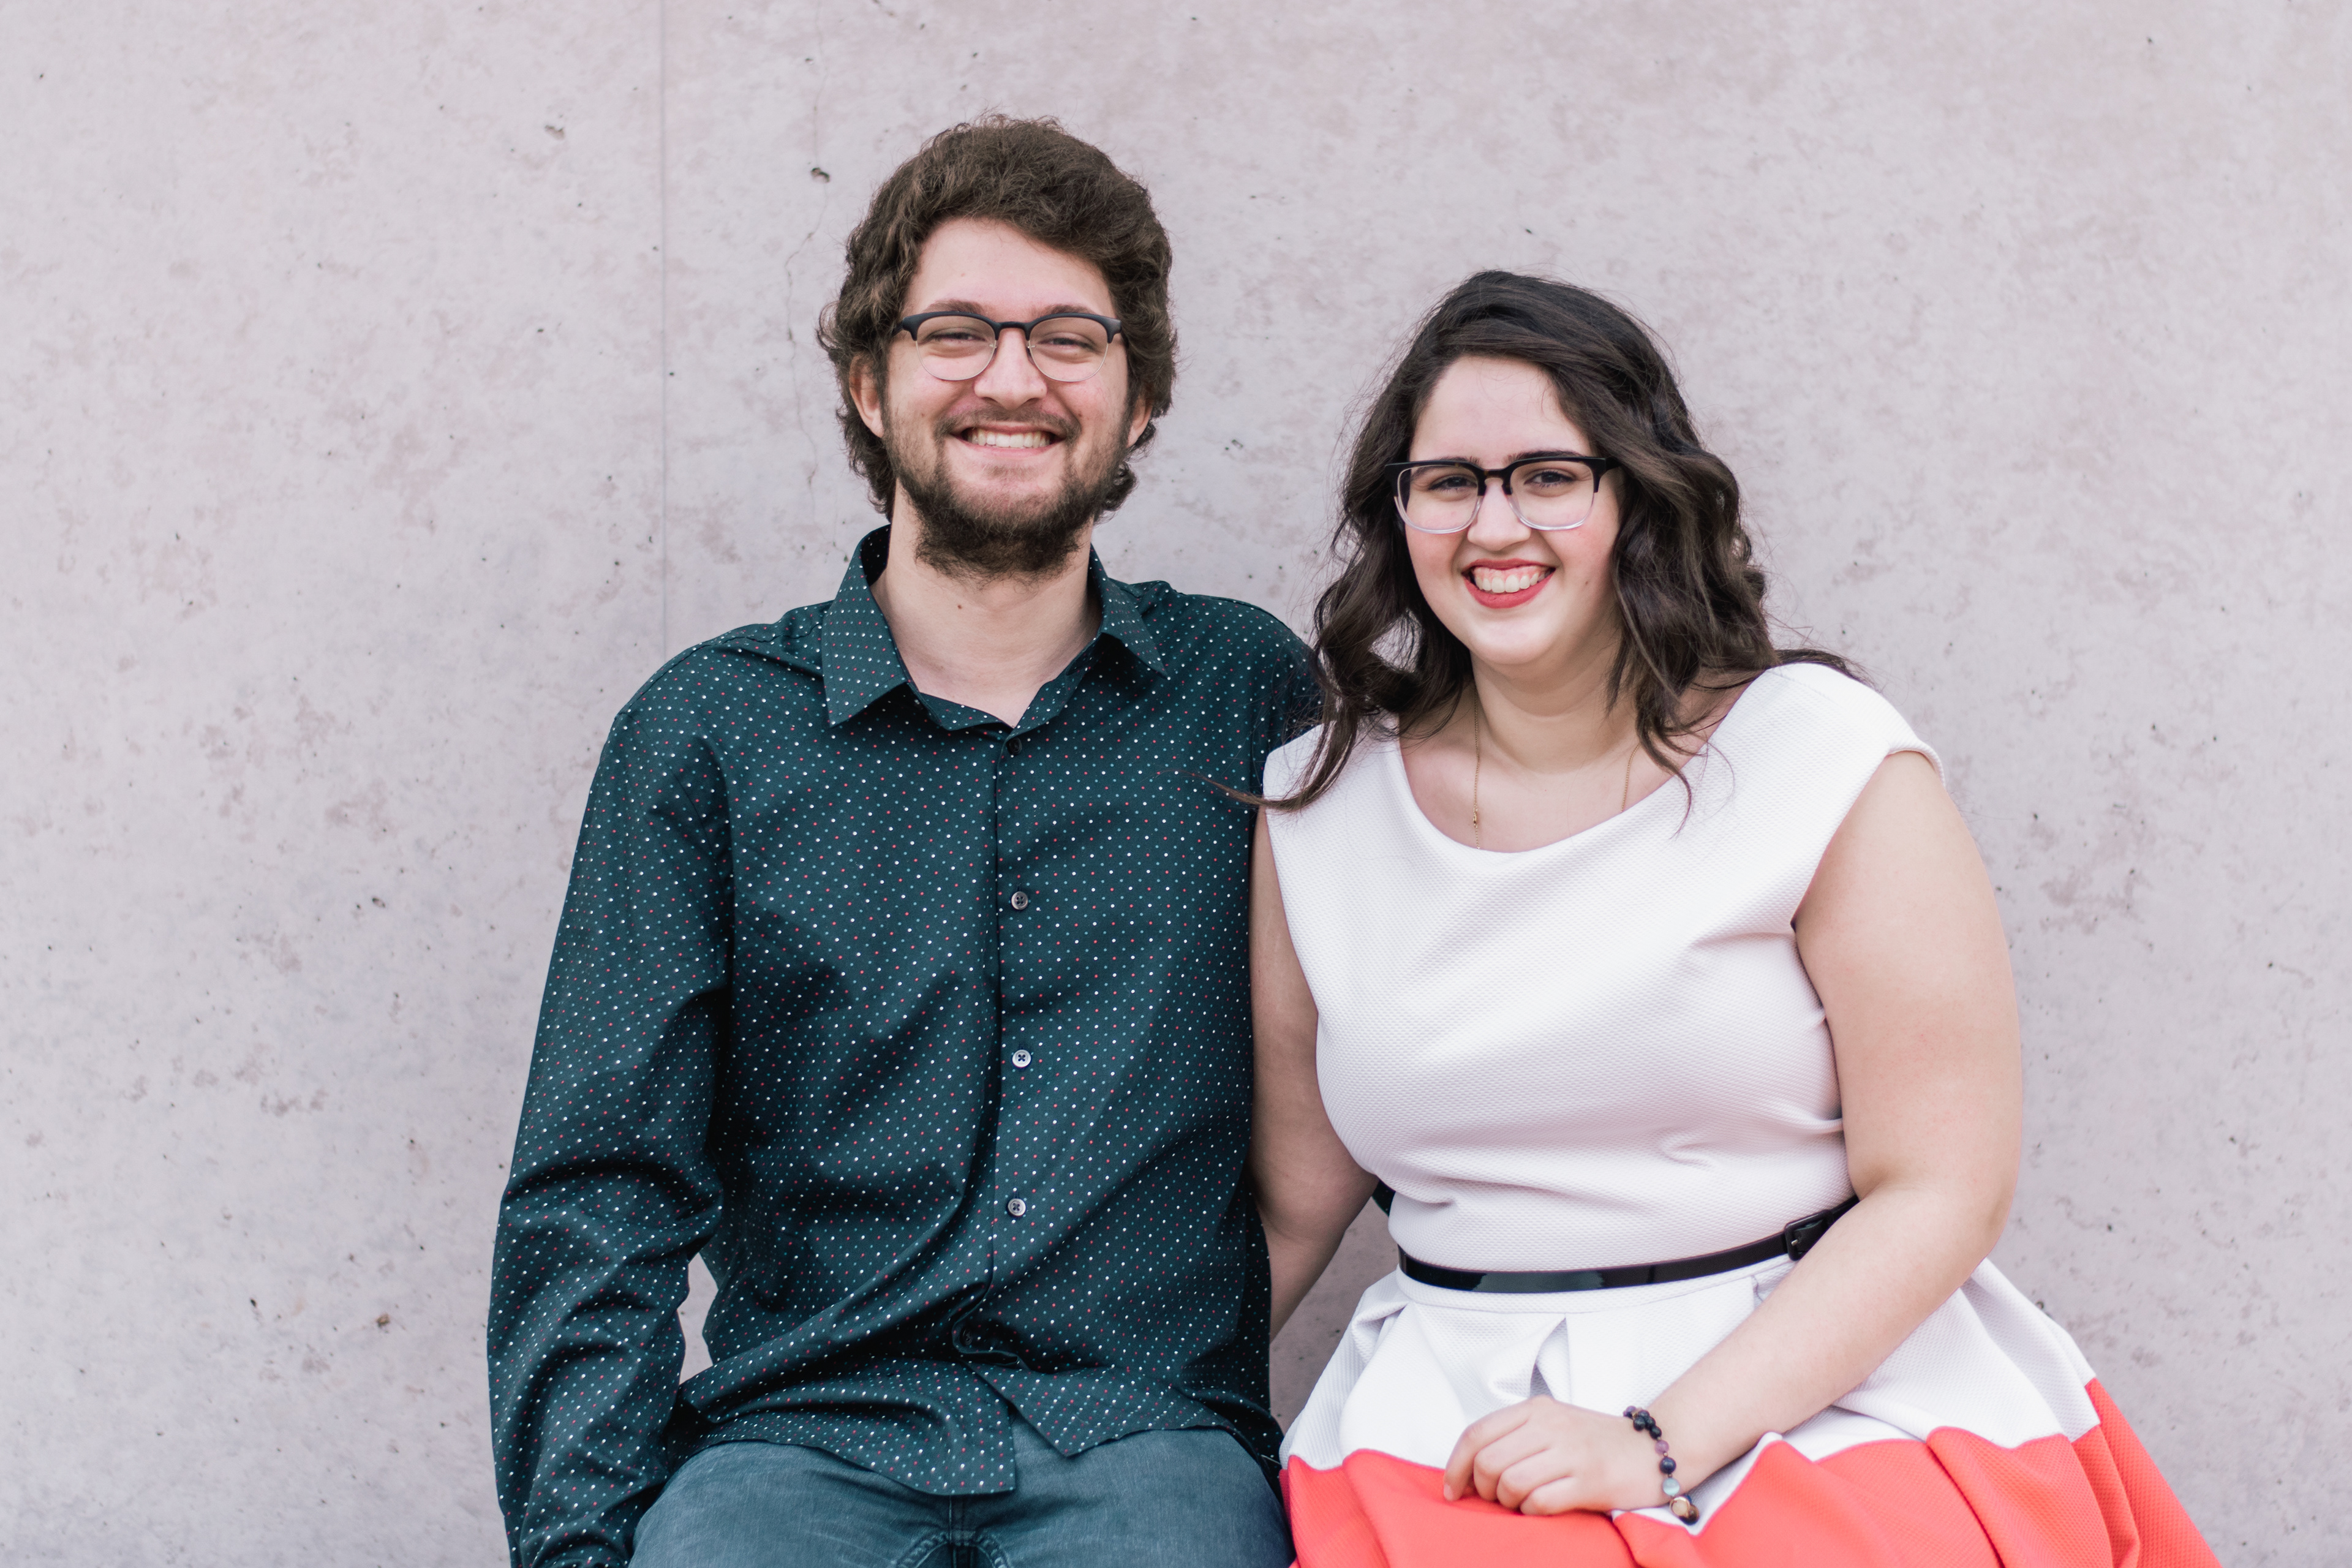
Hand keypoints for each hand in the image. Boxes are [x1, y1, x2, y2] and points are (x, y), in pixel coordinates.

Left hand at [1441, 1397, 1665, 1515]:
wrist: (1654, 1451)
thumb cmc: (1596, 1443)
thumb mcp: (1553, 1423)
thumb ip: (1516, 1436)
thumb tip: (1469, 1468)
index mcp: (1536, 1409)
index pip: (1476, 1433)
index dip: (1455, 1465)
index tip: (1453, 1489)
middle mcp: (1551, 1425)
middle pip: (1488, 1461)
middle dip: (1481, 1488)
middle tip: (1494, 1498)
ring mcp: (1571, 1452)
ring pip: (1510, 1482)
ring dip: (1507, 1502)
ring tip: (1521, 1502)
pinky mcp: (1589, 1481)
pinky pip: (1539, 1502)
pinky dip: (1532, 1511)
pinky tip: (1542, 1507)